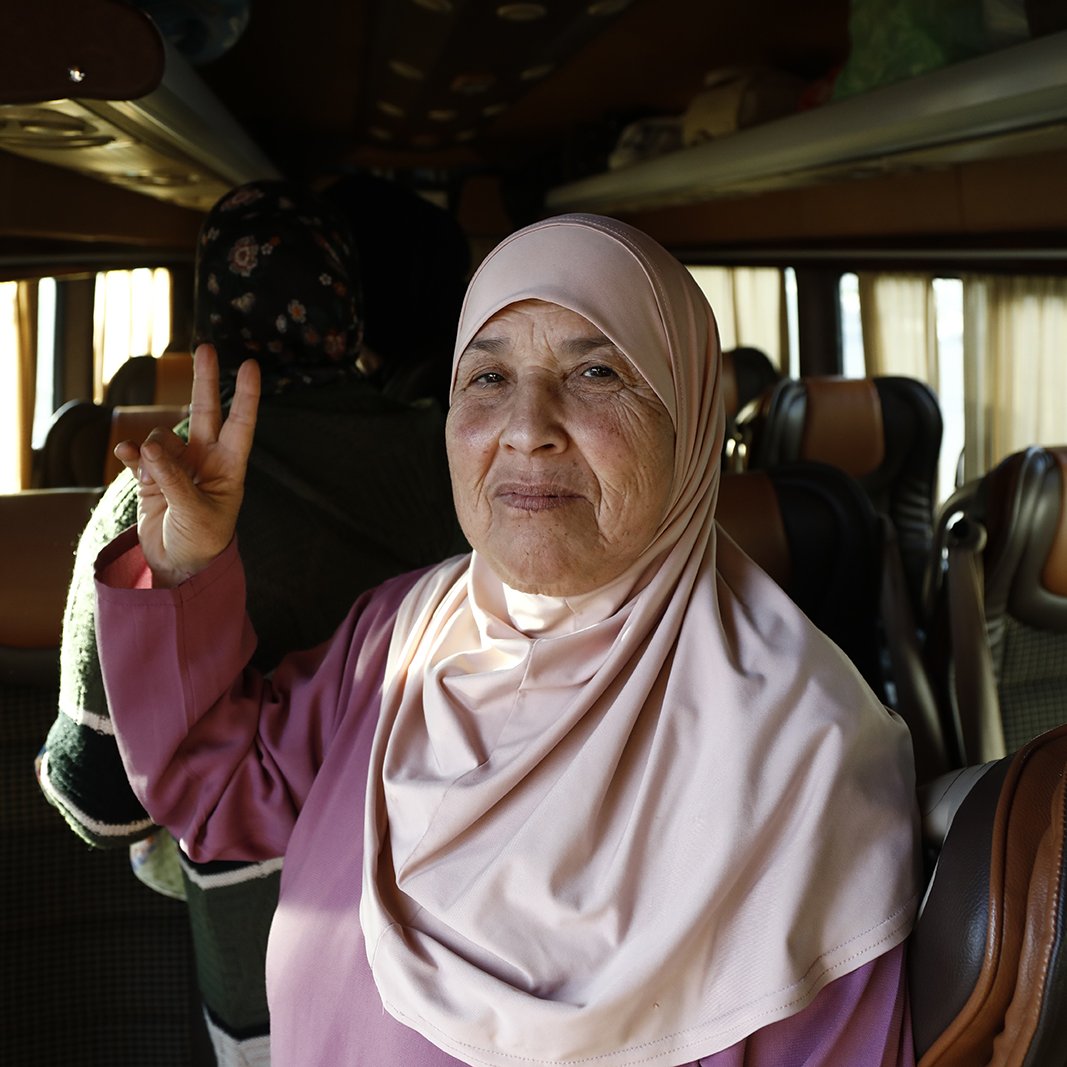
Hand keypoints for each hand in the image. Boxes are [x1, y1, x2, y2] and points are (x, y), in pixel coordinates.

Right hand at [113, 344, 259, 587]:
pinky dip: (131, 452)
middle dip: (205, 380)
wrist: (179, 567)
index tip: (251, 365)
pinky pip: (139, 454)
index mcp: (229, 468)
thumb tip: (149, 445)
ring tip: (150, 466)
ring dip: (153, 445)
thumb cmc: (202, 543)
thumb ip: (173, 479)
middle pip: (204, 412)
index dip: (246, 396)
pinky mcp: (152, 477)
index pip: (241, 425)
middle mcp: (205, 461)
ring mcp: (178, 466)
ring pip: (162, 436)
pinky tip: (125, 454)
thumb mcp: (195, 513)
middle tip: (206, 347)